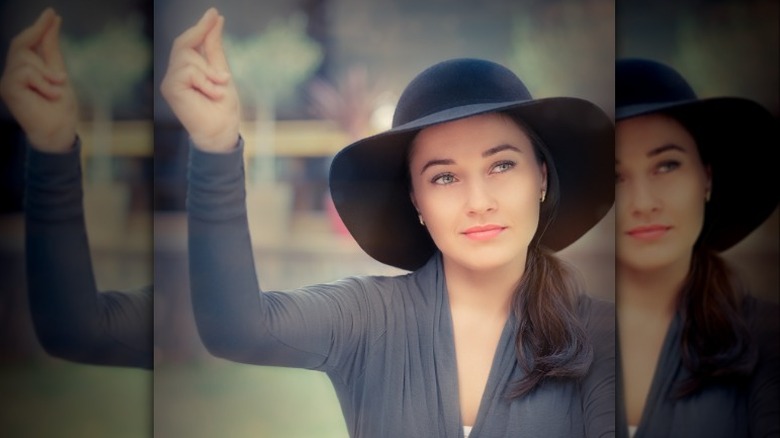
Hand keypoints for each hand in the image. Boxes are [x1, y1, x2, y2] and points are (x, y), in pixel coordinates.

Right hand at [0, 8, 77, 151]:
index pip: (26, 40)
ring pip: (25, 59)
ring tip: (56, 90)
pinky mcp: (8, 89)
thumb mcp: (59, 70)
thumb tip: (53, 19)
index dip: (38, 27)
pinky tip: (50, 94)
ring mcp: (8, 80)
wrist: (60, 129)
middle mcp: (13, 71)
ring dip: (47, 74)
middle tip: (61, 79)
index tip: (52, 13)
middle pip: (23, 46)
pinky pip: (25, 73)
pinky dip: (42, 82)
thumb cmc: (60, 105)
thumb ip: (52, 47)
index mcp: (26, 67)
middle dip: (45, 60)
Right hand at [161, 7, 238, 151]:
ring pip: (188, 57)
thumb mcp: (221, 69)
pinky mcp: (170, 88)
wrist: (222, 130)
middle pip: (186, 45)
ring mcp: (170, 80)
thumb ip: (214, 46)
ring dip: (209, 73)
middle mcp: (175, 73)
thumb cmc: (222, 106)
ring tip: (218, 89)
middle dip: (209, 60)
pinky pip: (188, 71)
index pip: (188, 41)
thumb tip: (216, 18)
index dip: (200, 27)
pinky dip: (205, 81)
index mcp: (187, 68)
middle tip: (223, 79)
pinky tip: (212, 94)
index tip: (214, 13)